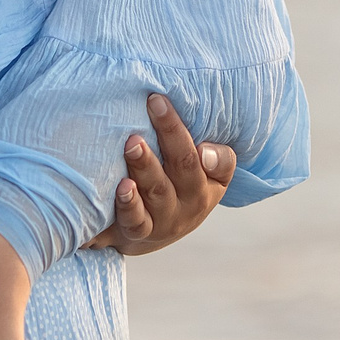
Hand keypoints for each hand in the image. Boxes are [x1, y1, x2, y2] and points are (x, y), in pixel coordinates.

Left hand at [84, 92, 236, 256]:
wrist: (151, 234)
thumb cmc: (177, 187)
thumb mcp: (204, 173)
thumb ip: (209, 151)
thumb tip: (203, 147)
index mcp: (210, 183)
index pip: (217, 161)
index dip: (202, 143)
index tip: (166, 106)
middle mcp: (192, 202)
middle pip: (184, 165)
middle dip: (170, 133)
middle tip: (153, 105)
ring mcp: (165, 219)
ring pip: (158, 190)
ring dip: (146, 165)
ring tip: (132, 144)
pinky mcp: (139, 233)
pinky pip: (136, 221)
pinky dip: (129, 204)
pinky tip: (122, 187)